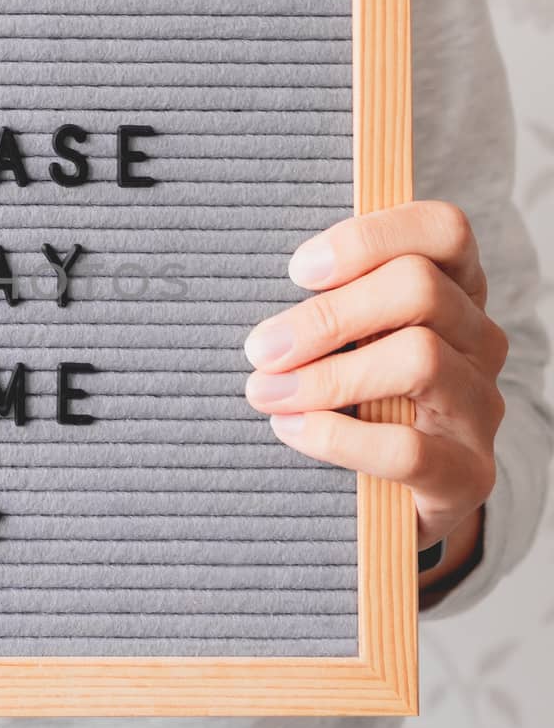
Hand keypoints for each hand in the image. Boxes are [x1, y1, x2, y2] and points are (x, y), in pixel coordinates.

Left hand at [243, 201, 507, 559]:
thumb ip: (325, 303)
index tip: (298, 270)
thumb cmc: (353, 398)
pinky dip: (336, 437)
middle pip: (420, 289)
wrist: (390, 497)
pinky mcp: (468, 472)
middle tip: (261, 347)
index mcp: (454, 290)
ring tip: (265, 392)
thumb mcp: (345, 339)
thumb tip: (246, 280)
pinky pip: (407, 447)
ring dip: (326, 375)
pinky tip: (291, 431)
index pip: (443, 230)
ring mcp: (479, 406)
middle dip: (328, 315)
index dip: (370, 238)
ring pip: (420, 359)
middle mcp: (478, 340)